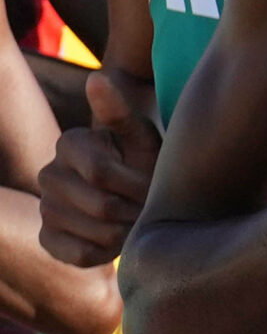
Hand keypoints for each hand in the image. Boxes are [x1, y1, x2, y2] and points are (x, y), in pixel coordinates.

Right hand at [36, 72, 160, 267]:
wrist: (135, 194)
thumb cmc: (143, 160)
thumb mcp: (140, 136)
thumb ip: (118, 111)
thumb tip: (97, 78)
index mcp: (69, 143)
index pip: (103, 173)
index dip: (138, 184)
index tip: (154, 183)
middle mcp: (49, 174)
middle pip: (103, 205)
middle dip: (137, 209)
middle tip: (151, 207)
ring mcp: (45, 207)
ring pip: (97, 232)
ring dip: (128, 231)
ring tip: (138, 220)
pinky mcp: (48, 238)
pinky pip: (81, 255)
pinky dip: (108, 252)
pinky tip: (118, 236)